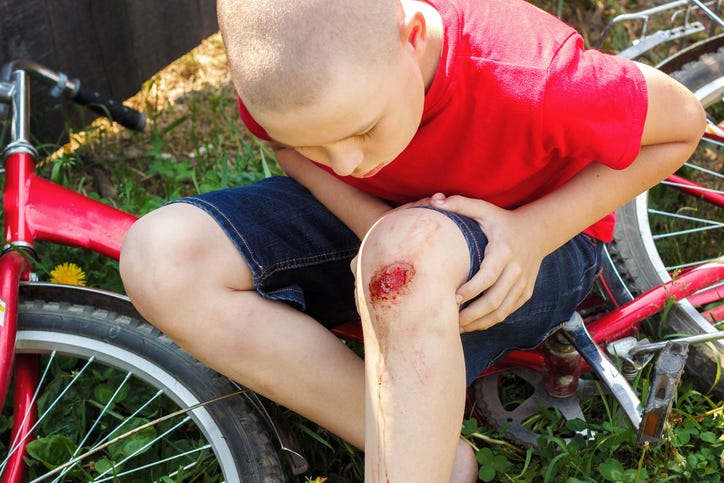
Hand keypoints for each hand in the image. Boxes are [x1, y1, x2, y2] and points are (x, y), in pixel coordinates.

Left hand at [430, 193, 546, 332]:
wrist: (537, 232)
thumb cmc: (502, 221)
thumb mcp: (484, 209)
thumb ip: (460, 204)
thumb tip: (435, 200)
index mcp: (504, 251)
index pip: (488, 276)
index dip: (472, 289)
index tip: (453, 297)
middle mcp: (516, 270)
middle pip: (494, 300)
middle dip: (471, 314)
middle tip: (450, 321)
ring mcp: (523, 284)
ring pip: (501, 311)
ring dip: (479, 322)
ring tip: (458, 327)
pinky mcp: (526, 293)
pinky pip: (507, 312)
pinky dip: (490, 321)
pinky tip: (472, 324)